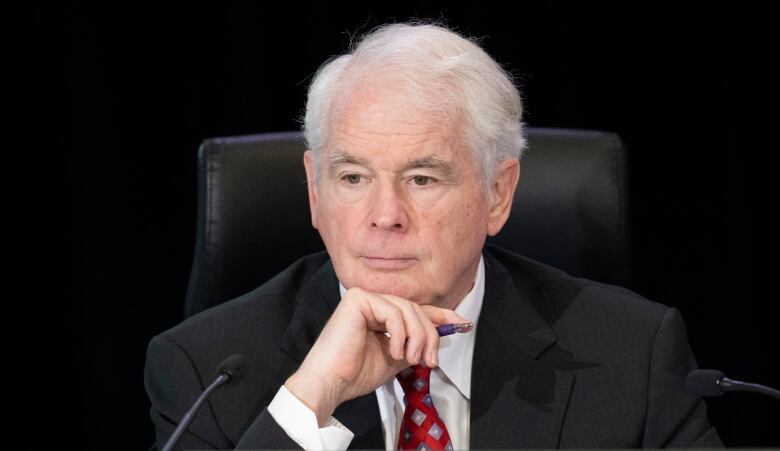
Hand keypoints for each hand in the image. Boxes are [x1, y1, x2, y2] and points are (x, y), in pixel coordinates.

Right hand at [283, 287, 467, 425]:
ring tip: (412, 358)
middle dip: (429, 335)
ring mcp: (364, 298)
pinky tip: (394, 351)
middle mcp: (372, 301)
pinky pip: (393, 311)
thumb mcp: (397, 356)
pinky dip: (400, 333)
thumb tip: (443, 334)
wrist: (331, 382)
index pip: (415, 309)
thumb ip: (415, 343)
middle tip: (430, 360)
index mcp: (380, 314)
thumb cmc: (356, 373)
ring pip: (407, 309)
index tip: (462, 323)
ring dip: (417, 337)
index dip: (440, 315)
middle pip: (415, 309)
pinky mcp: (357, 299)